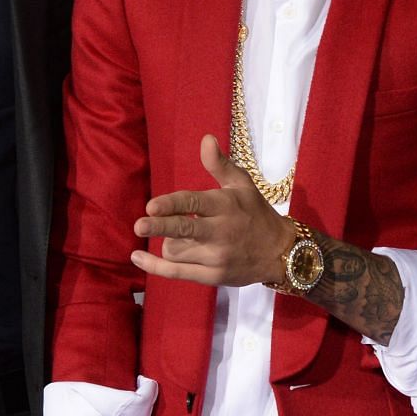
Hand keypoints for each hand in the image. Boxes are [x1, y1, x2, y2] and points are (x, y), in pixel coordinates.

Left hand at [132, 134, 291, 287]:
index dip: (172, 204)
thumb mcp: (242, 185)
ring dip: (168, 240)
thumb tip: (206, 139)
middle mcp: (220, 232)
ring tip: (179, 236)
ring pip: (175, 250)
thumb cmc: (255, 213)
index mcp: (225, 205)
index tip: (151, 206)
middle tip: (140, 224)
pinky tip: (137, 257)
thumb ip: (220, 164)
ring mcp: (216, 257)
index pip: (194, 203)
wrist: (279, 252)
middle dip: (161, 226)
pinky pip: (177, 273)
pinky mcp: (212, 276)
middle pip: (184, 229)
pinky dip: (155, 267)